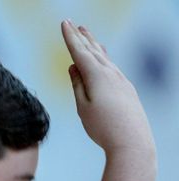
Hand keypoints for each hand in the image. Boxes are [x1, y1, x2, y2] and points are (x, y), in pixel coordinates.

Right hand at [62, 20, 154, 155]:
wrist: (131, 141)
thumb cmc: (103, 127)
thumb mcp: (83, 107)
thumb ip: (78, 85)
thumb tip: (74, 68)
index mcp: (97, 76)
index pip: (79, 52)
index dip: (70, 38)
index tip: (64, 23)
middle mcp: (111, 73)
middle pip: (93, 50)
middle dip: (82, 37)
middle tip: (73, 24)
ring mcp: (121, 80)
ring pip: (104, 57)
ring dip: (94, 44)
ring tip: (87, 35)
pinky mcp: (126, 88)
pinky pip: (112, 66)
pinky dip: (104, 57)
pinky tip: (103, 57)